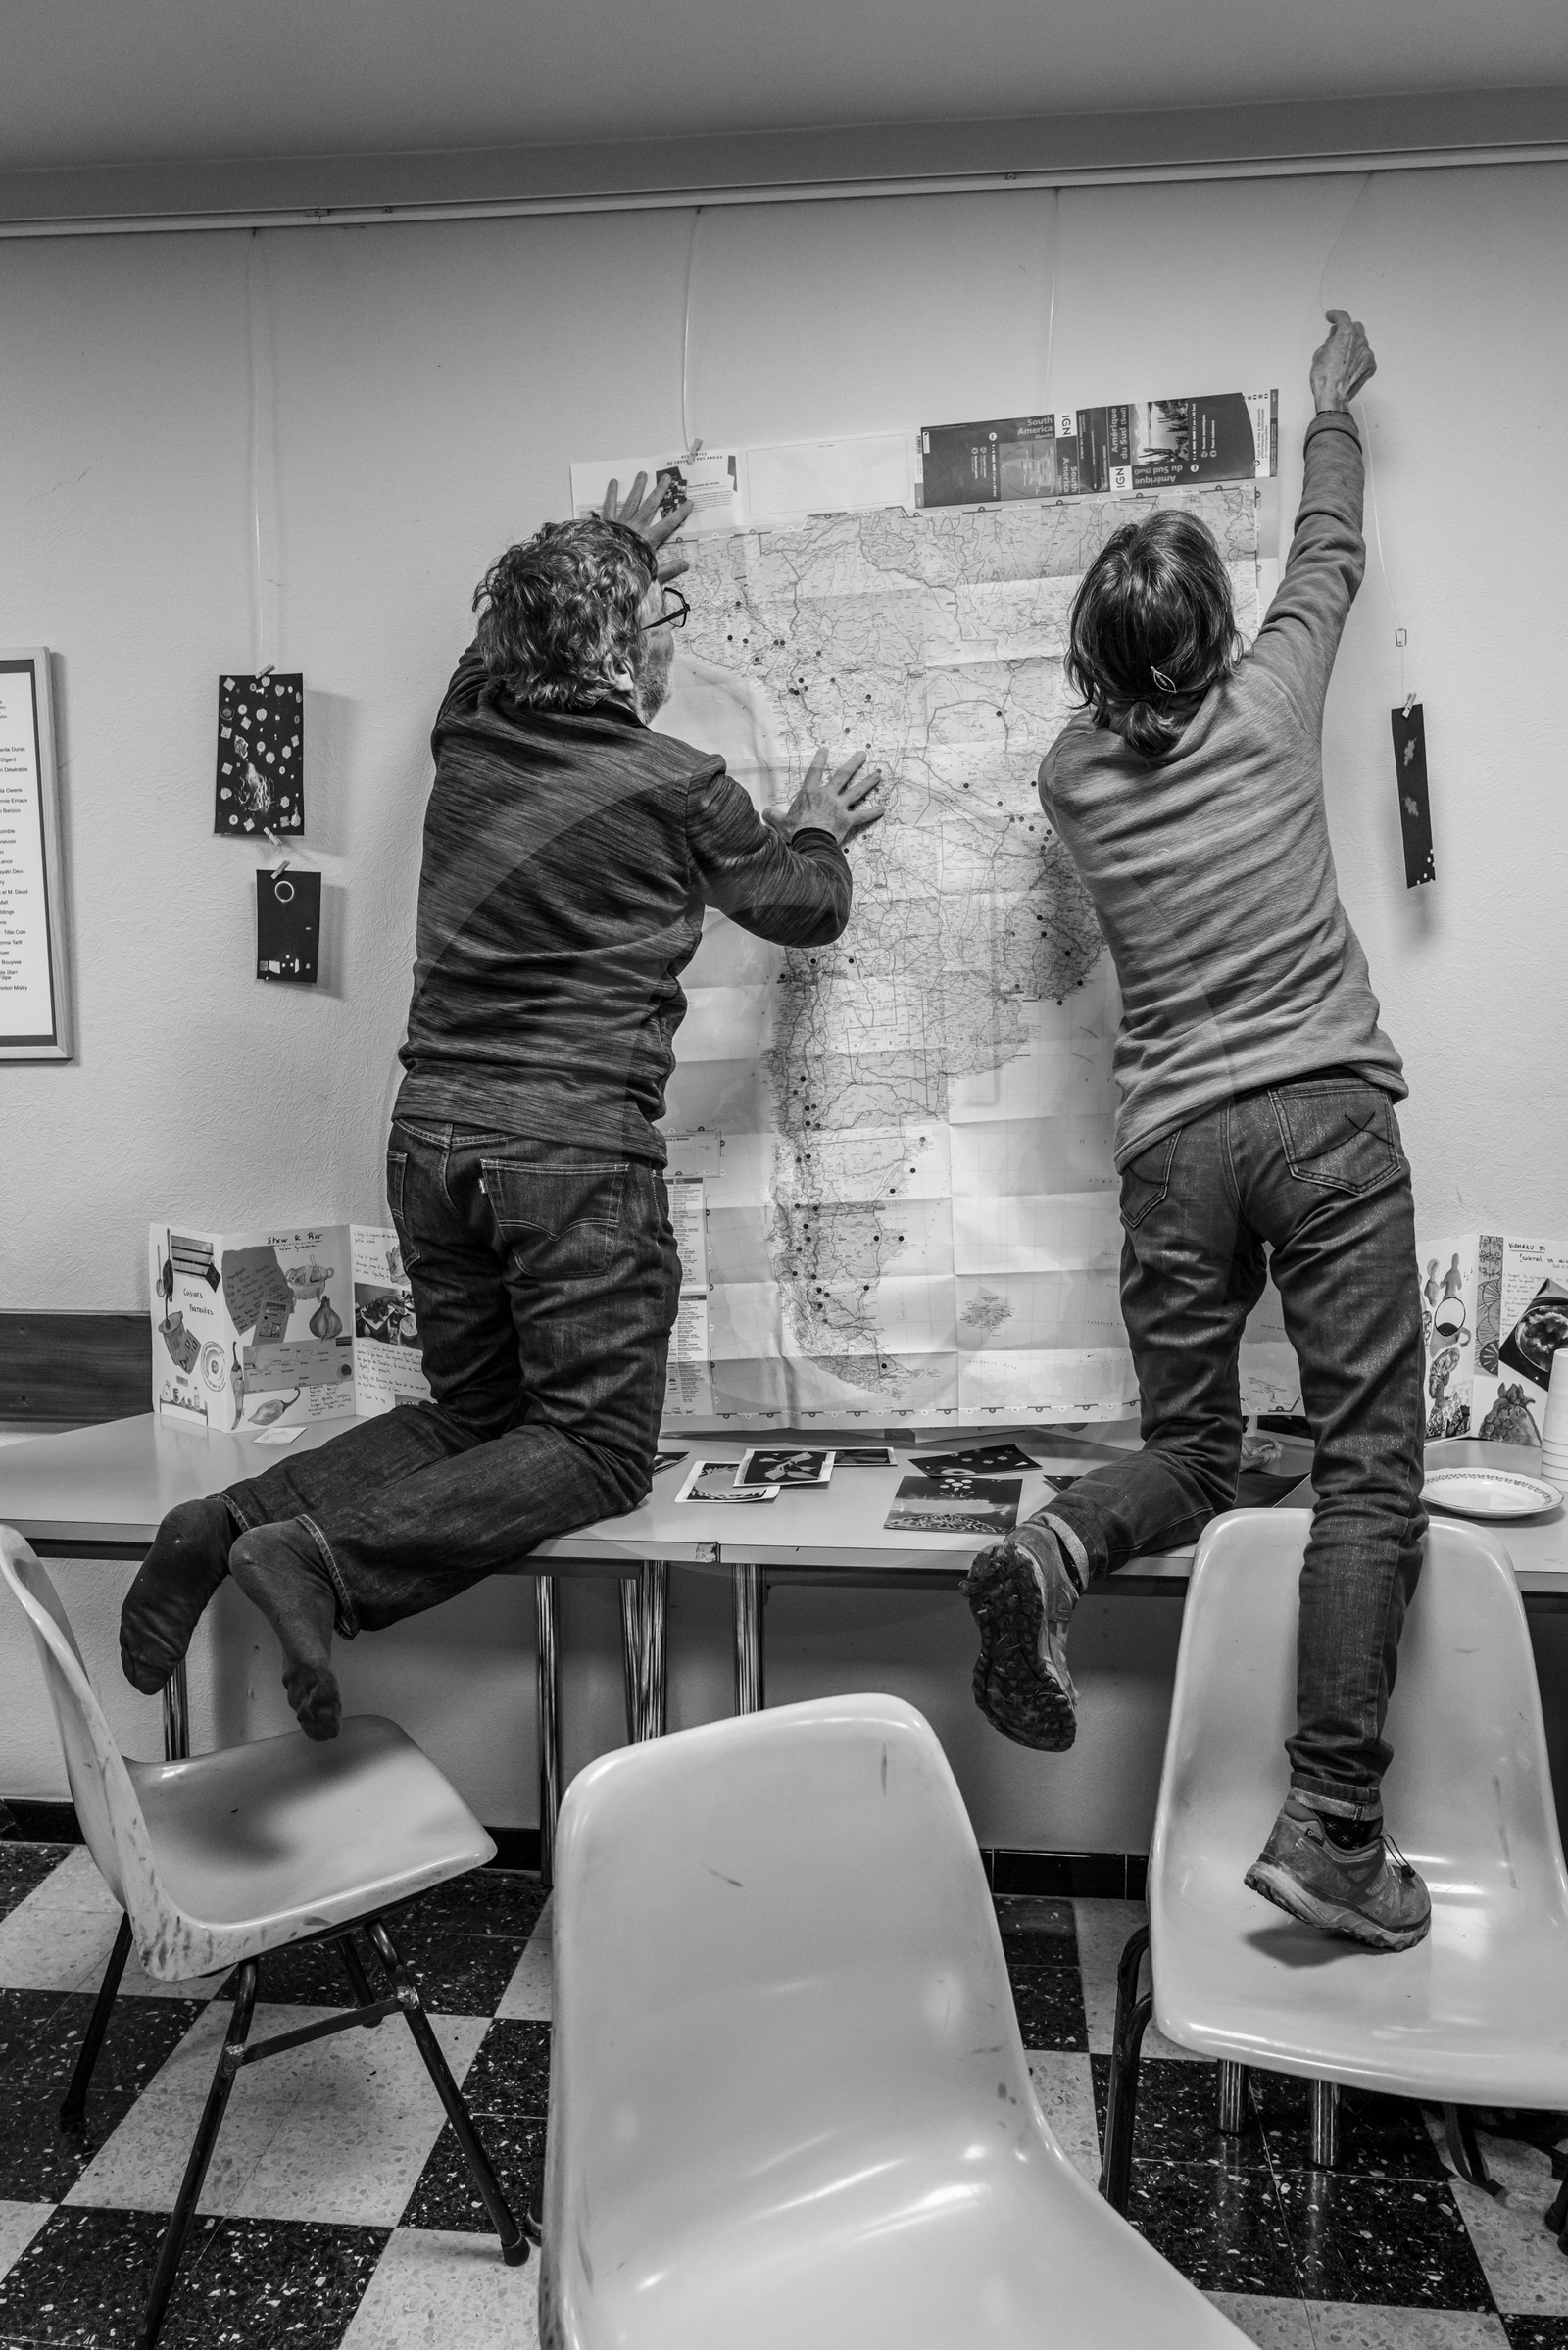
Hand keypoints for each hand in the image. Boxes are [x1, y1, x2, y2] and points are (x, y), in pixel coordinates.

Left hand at [601, 471, 691, 583]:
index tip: (689, 503)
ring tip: (643, 474)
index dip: (680, 513)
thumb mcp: (652, 575)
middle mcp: (636, 527)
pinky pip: (609, 506)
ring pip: (632, 501)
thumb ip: (669, 569)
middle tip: (667, 477)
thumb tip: (686, 565)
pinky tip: (613, 482)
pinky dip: (611, 494)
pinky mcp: (607, 523)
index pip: (668, 524)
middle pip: (650, 506)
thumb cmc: (626, 574)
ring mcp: (621, 523)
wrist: (603, 573)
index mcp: (648, 540)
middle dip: (660, 491)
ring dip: (638, 487)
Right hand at [768, 749, 885, 845]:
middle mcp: (827, 796)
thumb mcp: (780, 821)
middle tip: (863, 755)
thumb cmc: (795, 830)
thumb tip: (764, 812)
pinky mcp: (847, 820)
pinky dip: (873, 812)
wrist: (809, 841)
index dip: (820, 759)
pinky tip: (883, 808)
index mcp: (810, 793)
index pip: (815, 771)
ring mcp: (839, 807)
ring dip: (868, 782)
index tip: (825, 750)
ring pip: (857, 791)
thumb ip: (773, 815)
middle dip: (854, 764)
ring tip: (878, 774)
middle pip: (843, 776)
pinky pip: (862, 816)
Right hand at [1311, 309, 1375, 413]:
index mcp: (1346, 334)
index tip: (1332, 316)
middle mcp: (1360, 341)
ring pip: (1361, 343)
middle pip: (1356, 328)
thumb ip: (1330, 341)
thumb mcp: (1319, 353)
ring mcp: (1367, 354)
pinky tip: (1348, 367)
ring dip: (1352, 346)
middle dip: (1346, 331)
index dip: (1335, 315)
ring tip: (1341, 358)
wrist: (1333, 397)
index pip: (1343, 317)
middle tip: (1336, 338)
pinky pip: (1365, 356)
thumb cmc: (1324, 378)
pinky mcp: (1370, 366)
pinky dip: (1358, 358)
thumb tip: (1334, 339)